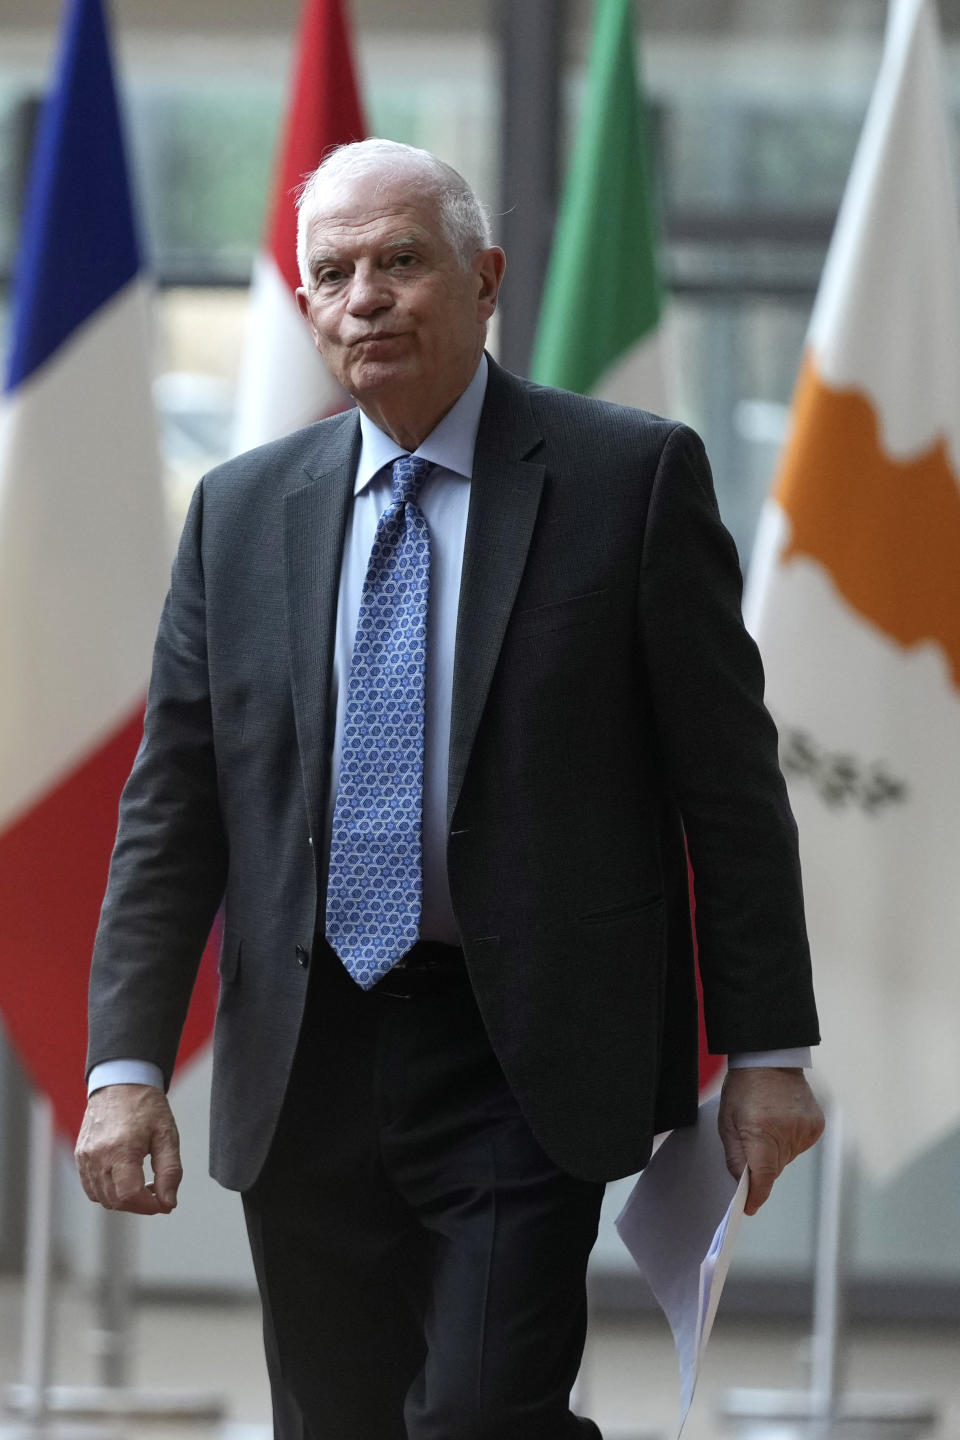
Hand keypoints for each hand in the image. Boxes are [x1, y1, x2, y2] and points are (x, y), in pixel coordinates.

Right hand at [75, 1084, 181, 1214]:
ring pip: (103, 1198)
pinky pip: (92, 1188)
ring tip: (144, 1186)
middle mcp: (97, 1156)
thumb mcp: (167, 1135)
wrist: (121, 1082)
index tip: (165, 1203)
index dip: (150, 1206)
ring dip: (125, 1201)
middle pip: (116, 1201)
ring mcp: (85, 1157)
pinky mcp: (80, 1156)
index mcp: (120, 1149)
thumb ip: (170, 1171)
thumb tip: (168, 1203)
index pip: (130, 1195)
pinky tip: (126, 1180)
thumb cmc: (147, 1106)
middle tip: (159, 1195)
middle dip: (140, 1206)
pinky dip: (109, 1192)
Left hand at [718, 1067, 823, 1215]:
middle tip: (752, 1145)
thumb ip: (735, 1157)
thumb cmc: (743, 1089)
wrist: (770, 1060)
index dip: (756, 1195)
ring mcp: (805, 1130)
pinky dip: (789, 1141)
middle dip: (762, 1166)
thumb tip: (744, 1185)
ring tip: (767, 1126)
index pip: (764, 1176)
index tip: (749, 1207)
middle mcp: (787, 1133)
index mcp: (762, 1132)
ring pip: (787, 1159)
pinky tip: (781, 1122)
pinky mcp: (816, 1126)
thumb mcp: (727, 1122)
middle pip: (775, 1169)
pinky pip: (799, 1146)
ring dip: (776, 1152)